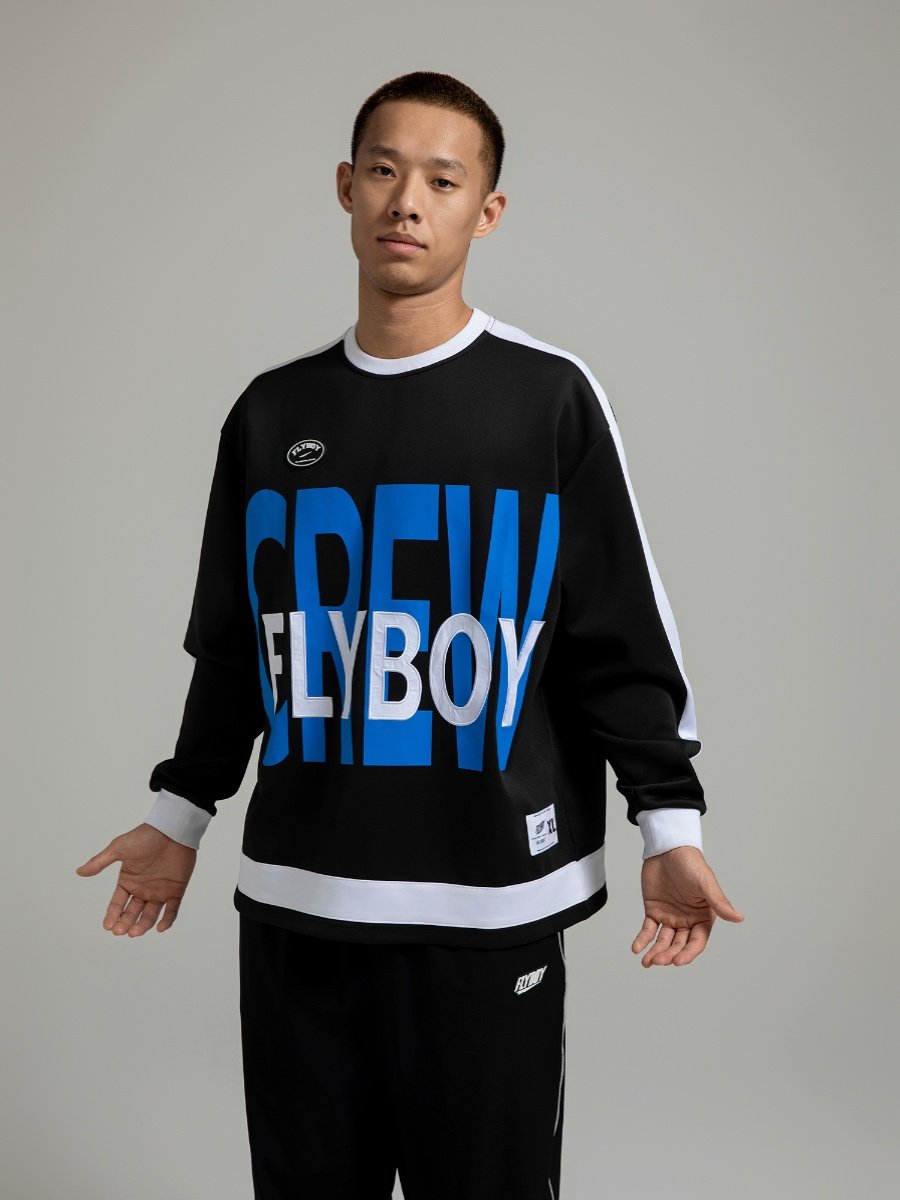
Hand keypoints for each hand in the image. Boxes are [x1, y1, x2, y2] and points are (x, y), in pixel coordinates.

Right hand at [75, 823, 197, 935]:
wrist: (172, 829)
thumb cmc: (145, 837)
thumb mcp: (119, 848)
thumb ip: (100, 862)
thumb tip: (79, 871)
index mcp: (128, 881)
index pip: (117, 904)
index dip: (112, 915)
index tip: (108, 926)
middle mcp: (143, 889)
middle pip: (132, 913)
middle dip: (126, 923)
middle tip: (120, 931)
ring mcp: (160, 890)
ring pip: (150, 915)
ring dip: (142, 926)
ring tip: (134, 932)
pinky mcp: (176, 890)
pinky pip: (172, 910)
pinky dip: (168, 921)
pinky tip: (160, 928)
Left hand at [631, 845, 743, 966]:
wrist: (667, 848)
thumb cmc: (691, 863)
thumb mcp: (706, 883)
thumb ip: (719, 903)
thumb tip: (739, 918)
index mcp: (703, 917)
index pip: (697, 941)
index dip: (688, 953)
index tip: (677, 961)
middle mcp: (687, 920)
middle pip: (678, 944)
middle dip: (669, 954)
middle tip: (658, 961)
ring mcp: (670, 916)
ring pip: (663, 940)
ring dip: (655, 952)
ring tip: (647, 962)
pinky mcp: (654, 911)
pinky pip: (648, 929)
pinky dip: (642, 940)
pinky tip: (636, 948)